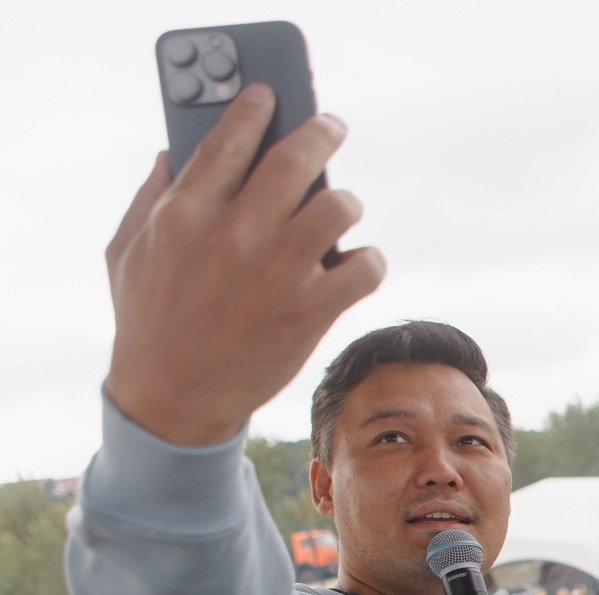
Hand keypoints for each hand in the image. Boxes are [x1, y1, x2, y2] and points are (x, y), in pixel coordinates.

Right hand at [105, 92, 382, 445]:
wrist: (174, 396)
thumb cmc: (149, 319)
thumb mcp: (129, 250)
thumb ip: (153, 196)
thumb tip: (174, 152)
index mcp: (184, 213)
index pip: (230, 138)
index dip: (255, 108)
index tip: (271, 95)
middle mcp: (234, 235)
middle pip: (295, 159)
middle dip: (321, 132)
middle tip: (330, 127)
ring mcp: (276, 273)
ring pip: (338, 207)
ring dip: (346, 201)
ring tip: (341, 207)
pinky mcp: (309, 311)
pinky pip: (365, 267)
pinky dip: (369, 260)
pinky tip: (356, 261)